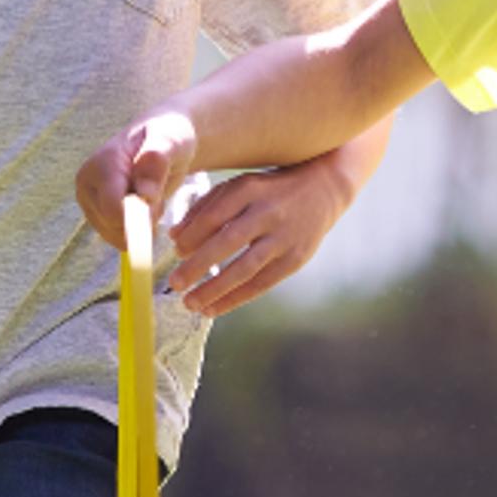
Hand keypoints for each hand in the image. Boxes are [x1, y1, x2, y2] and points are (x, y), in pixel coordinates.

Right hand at [77, 113, 198, 259]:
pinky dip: (138, 229)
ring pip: (117, 235)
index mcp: (101, 165)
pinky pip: (118, 237)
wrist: (162, 139)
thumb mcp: (171, 141)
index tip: (159, 204)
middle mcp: (87, 184)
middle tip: (157, 192)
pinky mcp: (96, 214)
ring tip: (152, 195)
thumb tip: (145, 196)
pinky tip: (145, 205)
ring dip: (142, 224)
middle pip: (114, 227)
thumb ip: (157, 162)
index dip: (139, 218)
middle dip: (143, 219)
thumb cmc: (168, 136)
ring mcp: (89, 201)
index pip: (113, 210)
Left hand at [160, 155, 360, 315]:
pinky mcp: (296, 258)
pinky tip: (213, 309)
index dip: (192, 236)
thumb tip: (174, 237)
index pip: (214, 215)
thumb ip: (206, 207)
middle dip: (198, 266)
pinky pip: (262, 284)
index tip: (175, 253)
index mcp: (250, 189)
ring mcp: (284, 237)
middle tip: (174, 284)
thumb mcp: (240, 186)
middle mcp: (268, 212)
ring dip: (215, 289)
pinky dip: (235, 299)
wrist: (323, 190)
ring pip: (245, 268)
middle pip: (228, 242)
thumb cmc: (269, 190)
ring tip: (190, 304)